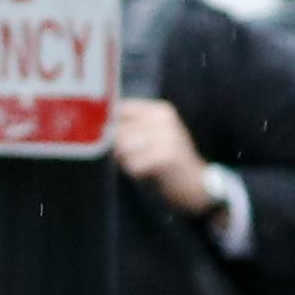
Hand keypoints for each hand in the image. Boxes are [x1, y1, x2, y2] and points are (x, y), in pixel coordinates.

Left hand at [109, 96, 213, 213]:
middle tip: (130, 159)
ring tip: (140, 166)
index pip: (120, 109)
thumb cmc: (171, 162)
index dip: (106, 124)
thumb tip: (96, 127)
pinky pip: (132, 165)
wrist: (198, 186)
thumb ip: (130, 128)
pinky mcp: (164, 157)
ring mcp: (165, 137)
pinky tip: (147, 174)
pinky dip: (134, 173)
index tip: (101, 137)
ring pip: (122, 148)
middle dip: (116, 148)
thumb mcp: (155, 137)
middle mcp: (163, 119)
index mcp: (159, 110)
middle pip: (118, 129)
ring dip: (125, 162)